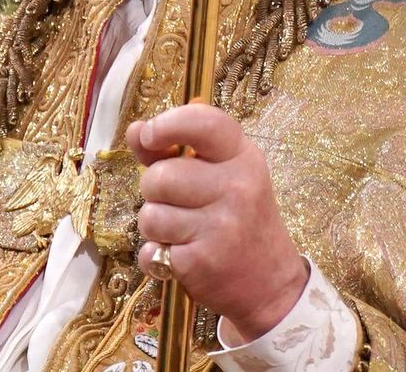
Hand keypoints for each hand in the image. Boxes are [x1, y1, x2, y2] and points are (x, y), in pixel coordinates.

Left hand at [126, 103, 307, 343]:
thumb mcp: (221, 174)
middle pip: (161, 176)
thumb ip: (174, 150)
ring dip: (154, 224)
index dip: (166, 124)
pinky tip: (181, 255)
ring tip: (180, 230)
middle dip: (154, 189)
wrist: (270, 283)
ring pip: (151, 215)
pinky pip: (151, 250)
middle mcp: (236, 187)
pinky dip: (156, 255)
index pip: (202, 122)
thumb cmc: (238, 218)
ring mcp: (221, 226)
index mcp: (242, 156)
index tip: (149, 136)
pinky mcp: (203, 262)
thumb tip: (135, 130)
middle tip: (175, 201)